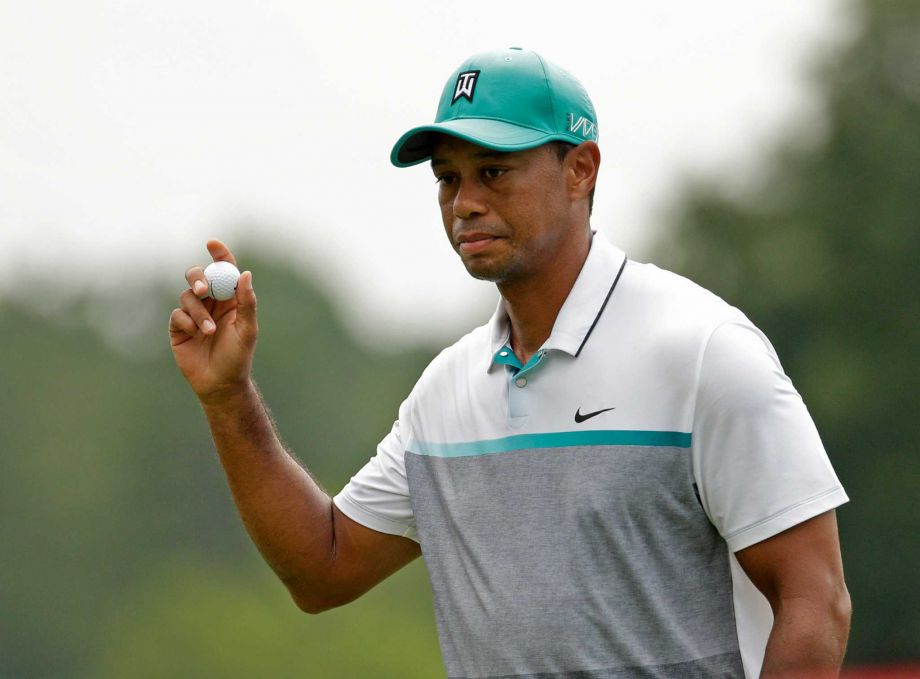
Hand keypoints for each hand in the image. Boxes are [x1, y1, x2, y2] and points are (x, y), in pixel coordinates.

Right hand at [169, 240, 257, 403]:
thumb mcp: (247, 329)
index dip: (219, 254)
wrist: (220, 383)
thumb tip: (245, 273)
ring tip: (208, 331)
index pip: (224, 269)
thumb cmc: (238, 357)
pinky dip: (187, 322)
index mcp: (230, 299)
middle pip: (198, 276)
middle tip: (202, 288)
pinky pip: (177, 314)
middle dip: (198, 278)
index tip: (212, 243)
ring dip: (198, 312)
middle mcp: (211, 303)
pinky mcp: (179, 327)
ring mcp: (194, 314)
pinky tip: (197, 336)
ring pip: (187, 296)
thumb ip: (246, 302)